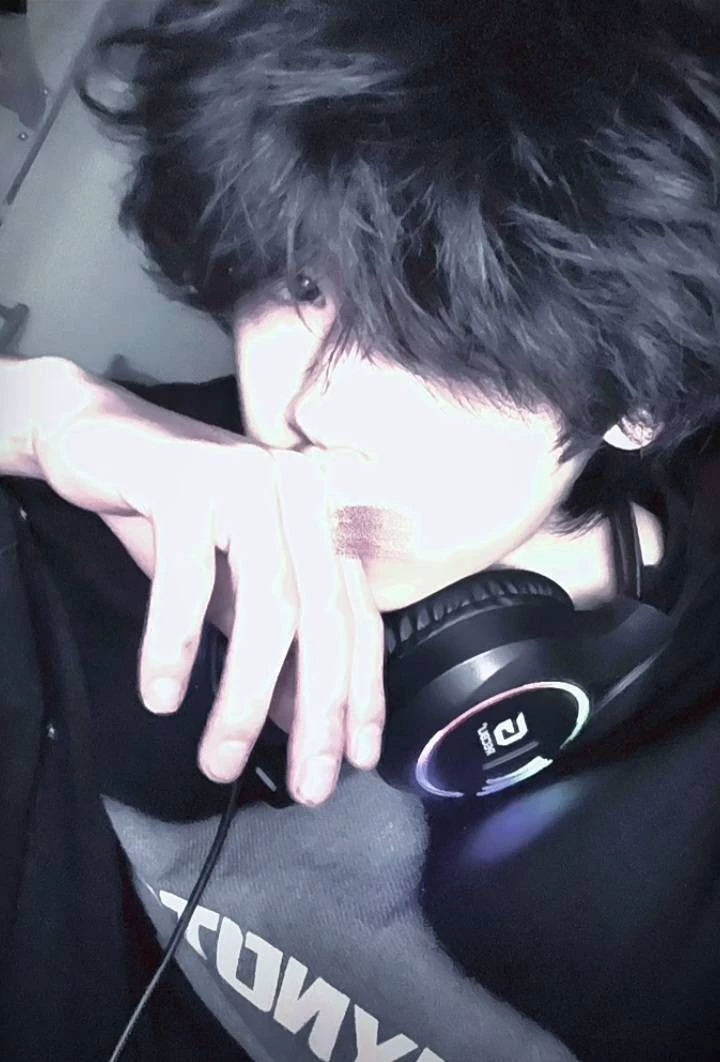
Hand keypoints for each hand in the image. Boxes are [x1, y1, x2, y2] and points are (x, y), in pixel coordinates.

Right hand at [31, 359, 385, 804]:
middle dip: (320, 711)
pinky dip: (174, 644)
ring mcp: (252, 480)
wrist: (100, 440)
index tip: (353, 761)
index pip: (357, 617)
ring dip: (246, 696)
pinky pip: (188, 577)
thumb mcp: (234, 590)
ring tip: (219, 760)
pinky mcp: (192, 478)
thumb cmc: (176, 521)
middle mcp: (303, 494)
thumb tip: (304, 725)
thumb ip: (275, 646)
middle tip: (308, 787)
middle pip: (324, 618)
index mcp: (323, 518)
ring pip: (267, 605)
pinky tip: (160, 696)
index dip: (362, 693)